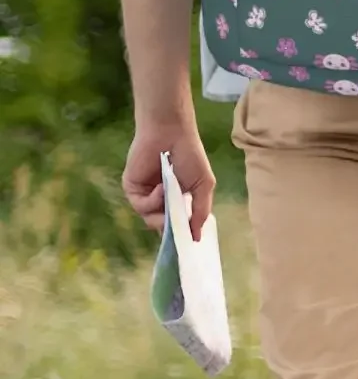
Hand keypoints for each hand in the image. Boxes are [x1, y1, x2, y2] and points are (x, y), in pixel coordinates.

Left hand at [123, 122, 214, 242]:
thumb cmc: (190, 155)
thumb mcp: (203, 185)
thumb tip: (197, 237)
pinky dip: (153, 201)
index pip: (176, 224)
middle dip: (170, 228)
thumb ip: (200, 212)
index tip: (186, 245)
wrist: (171, 133)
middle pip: (161, 226)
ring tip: (171, 197)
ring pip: (150, 219)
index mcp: (176, 199)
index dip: (180, 235)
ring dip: (162, 212)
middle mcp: (159, 200)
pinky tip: (162, 187)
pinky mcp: (132, 189)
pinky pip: (141, 206)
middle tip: (178, 228)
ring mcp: (145, 195)